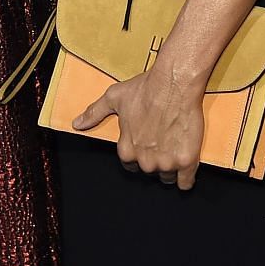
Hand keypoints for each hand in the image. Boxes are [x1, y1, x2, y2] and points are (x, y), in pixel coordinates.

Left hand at [72, 62, 204, 190]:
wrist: (174, 83)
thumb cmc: (145, 89)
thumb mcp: (113, 97)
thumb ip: (94, 113)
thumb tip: (78, 124)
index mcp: (127, 150)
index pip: (130, 165)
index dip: (138, 155)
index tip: (145, 145)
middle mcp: (145, 161)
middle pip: (150, 171)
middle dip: (155, 159)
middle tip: (162, 141)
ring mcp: (166, 163)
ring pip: (167, 176)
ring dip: (171, 167)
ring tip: (175, 148)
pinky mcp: (186, 161)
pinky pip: (186, 182)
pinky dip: (187, 178)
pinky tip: (186, 167)